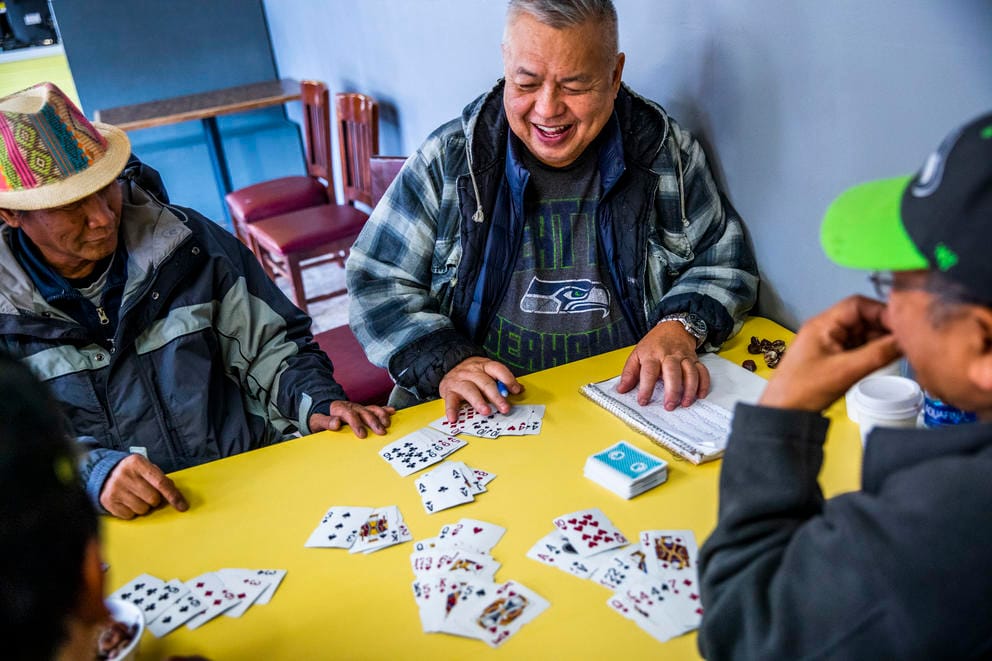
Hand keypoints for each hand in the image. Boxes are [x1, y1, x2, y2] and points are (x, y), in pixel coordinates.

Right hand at [99, 454, 188, 518]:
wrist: (104, 473)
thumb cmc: (133, 472)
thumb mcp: (146, 468)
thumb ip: (161, 479)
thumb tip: (175, 495)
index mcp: (137, 463)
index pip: (161, 483)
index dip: (173, 496)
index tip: (182, 506)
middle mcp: (124, 475)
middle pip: (153, 498)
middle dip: (155, 500)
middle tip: (148, 493)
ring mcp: (115, 489)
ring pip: (142, 509)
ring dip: (143, 506)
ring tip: (136, 496)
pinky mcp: (107, 501)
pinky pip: (129, 515)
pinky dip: (131, 511)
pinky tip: (127, 501)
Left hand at [309, 401, 394, 438]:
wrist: (323, 409)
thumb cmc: (321, 418)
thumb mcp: (317, 421)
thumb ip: (326, 422)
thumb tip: (336, 423)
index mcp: (339, 409)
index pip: (349, 414)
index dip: (356, 424)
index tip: (362, 434)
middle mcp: (351, 407)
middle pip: (364, 412)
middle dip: (373, 422)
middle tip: (381, 432)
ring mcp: (358, 408)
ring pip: (372, 409)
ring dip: (381, 416)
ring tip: (387, 424)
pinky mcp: (363, 410)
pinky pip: (375, 408)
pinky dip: (384, 410)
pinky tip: (392, 411)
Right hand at [438, 356, 522, 421]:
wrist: (450, 364)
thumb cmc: (473, 373)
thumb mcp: (487, 371)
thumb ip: (502, 380)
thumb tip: (519, 389)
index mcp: (485, 366)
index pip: (498, 370)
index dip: (508, 380)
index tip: (516, 390)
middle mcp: (472, 372)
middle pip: (486, 383)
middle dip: (496, 397)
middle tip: (505, 408)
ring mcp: (460, 380)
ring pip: (470, 391)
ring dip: (479, 402)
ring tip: (486, 411)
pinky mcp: (449, 390)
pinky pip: (451, 401)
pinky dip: (452, 410)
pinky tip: (454, 418)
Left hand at [617, 320, 709, 408]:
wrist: (673, 328)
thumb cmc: (653, 344)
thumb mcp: (636, 354)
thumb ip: (629, 373)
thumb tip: (622, 389)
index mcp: (652, 355)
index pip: (649, 372)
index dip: (646, 388)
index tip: (643, 401)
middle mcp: (669, 356)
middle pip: (672, 372)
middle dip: (672, 390)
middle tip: (669, 406)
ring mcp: (684, 357)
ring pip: (690, 372)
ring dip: (689, 389)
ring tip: (685, 403)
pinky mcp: (695, 360)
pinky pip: (702, 371)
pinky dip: (703, 384)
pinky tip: (700, 396)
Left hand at [760, 295, 902, 411]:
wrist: (783, 412)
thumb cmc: (806, 389)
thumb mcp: (845, 371)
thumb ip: (878, 354)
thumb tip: (908, 340)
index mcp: (823, 324)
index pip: (857, 305)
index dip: (882, 311)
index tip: (904, 325)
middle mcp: (826, 328)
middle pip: (862, 318)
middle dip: (884, 327)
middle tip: (908, 341)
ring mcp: (829, 343)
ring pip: (862, 334)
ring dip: (880, 341)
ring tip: (902, 351)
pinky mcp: (832, 357)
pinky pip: (857, 347)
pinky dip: (872, 351)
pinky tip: (887, 359)